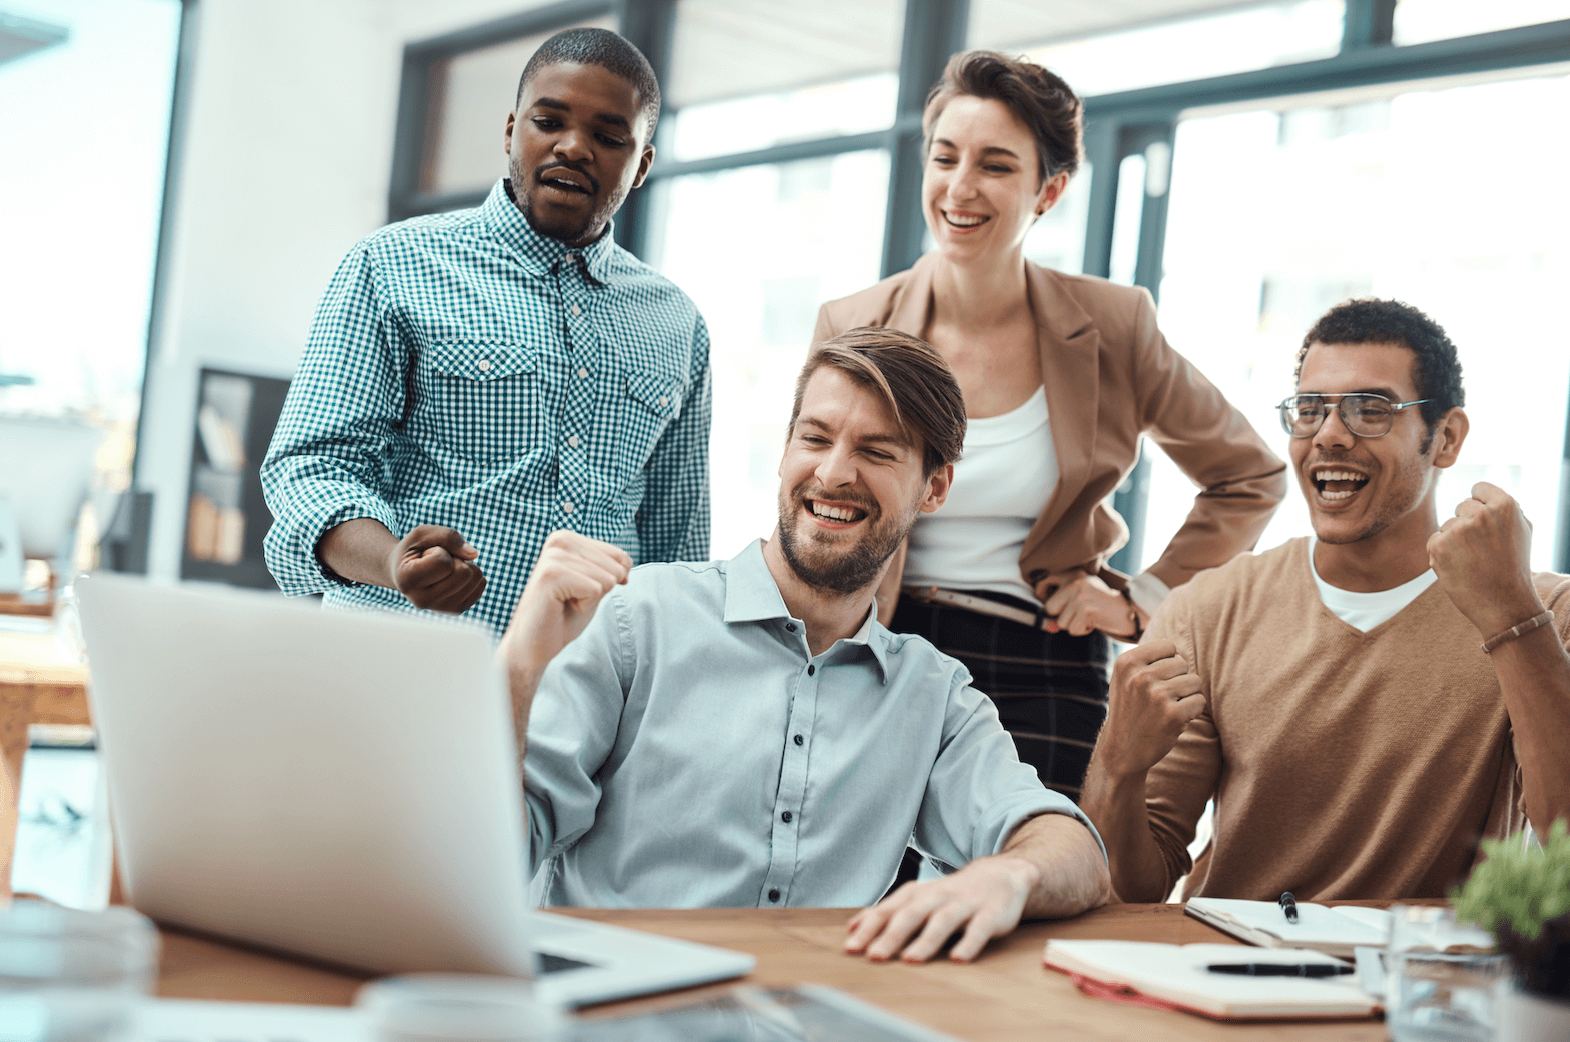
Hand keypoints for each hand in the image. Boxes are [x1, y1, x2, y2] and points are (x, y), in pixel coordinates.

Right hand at [389, 525, 485, 612]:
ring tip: (444, 569)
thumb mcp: (422, 533)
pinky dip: (471, 574)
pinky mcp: (456, 610)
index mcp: (407, 582)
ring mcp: (440, 609)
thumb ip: (447, 536)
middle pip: (464, 573)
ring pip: (476, 578)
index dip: (440, 550)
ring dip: (464, 565)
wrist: (405, 572)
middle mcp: (422, 602)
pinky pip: (481, 584)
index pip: (444, 563)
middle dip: (456, 558)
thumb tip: (473, 555)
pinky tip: (451, 577)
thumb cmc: (414, 550)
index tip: (425, 555)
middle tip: (438, 561)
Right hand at [499, 531, 632, 679]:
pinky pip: (595, 590)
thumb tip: (627, 561)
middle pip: (616, 567)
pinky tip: (560, 608)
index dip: (610, 582)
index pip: (620, 556)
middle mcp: (559, 540)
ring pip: (607, 579)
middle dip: (600, 591)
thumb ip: (612, 568)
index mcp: (567, 538)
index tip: (580, 592)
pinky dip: (584, 606)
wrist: (534, 646)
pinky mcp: (551, 575)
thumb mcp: (595, 586)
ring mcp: (553, 556)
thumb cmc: (564, 616)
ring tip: (564, 603)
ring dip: (590, 600)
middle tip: (570, 600)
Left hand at [844, 854, 1036, 962]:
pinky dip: (969, 944)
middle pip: (911, 915)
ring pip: (942, 921)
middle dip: (891, 936)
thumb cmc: (951, 894)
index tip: (851, 948)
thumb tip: (852, 927)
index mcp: (917, 894)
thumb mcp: (918, 898)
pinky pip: (979, 929)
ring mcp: (964, 904)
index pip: (888, 910)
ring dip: (926, 941)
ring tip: (911, 960)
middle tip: (874, 956)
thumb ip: (888, 912)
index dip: (869, 928)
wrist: (1000, 875)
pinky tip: (959, 959)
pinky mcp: (990, 914)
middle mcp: (938, 896)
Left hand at [1035, 572, 1142, 637]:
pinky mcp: (1085, 610)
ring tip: (1088, 617)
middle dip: (1061, 616)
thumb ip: (1063, 601)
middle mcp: (1074, 582)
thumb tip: (1047, 624)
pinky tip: (1093, 622)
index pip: (1043, 580)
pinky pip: (1072, 630)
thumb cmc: (1103, 604)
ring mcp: (1079, 596)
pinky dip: (1082, 631)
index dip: (1041, 593)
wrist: (1129, 609)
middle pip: (1049, 608)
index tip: (1048, 599)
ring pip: (1060, 622)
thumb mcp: (1083, 593)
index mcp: (1073, 574)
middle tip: (1077, 614)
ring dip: (1073, 625)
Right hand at [1097, 640, 1204, 779]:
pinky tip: (1175, 720)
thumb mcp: (1125, 678)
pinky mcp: (1173, 715)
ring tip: (1169, 708)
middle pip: (1183, 663)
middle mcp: (1140, 676)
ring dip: (1187, 695)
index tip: (1156, 680)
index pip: (1168, 646)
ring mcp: (1157, 695)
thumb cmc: (1130, 710)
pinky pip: (1199, 701)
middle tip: (1162, 698)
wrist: (1123, 750)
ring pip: (1195, 681)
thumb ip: (1146, 660)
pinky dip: (1193, 711)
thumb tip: (1176, 649)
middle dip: (1178, 680)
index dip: (1168, 662)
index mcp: (1127, 662)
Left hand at [1427, 482, 1542, 638]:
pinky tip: (1459, 567)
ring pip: (1447, 525)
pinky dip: (1441, 553)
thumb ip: (1502, 508)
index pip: (1478, 489)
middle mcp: (1481, 514)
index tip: (1486, 523)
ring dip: (1455, 541)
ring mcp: (1459, 529)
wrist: (1504, 603)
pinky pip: (1434, 540)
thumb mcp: (1521, 530)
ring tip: (1474, 561)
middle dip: (1468, 524)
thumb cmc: (1513, 567)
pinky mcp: (1440, 546)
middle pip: (1461, 506)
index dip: (1481, 505)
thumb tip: (1480, 493)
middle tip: (1483, 549)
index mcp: (1505, 505)